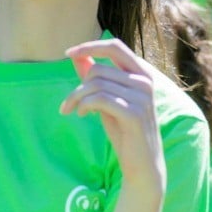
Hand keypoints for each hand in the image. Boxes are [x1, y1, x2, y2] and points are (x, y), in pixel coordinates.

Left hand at [60, 38, 164, 191]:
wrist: (142, 164)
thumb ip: (95, 78)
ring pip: (96, 84)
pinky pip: (99, 99)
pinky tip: (81, 115)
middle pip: (99, 69)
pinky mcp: (134, 113)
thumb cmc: (124, 131)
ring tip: (72, 111)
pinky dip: (84, 105)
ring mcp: (142, 97)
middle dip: (77, 86)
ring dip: (76, 98)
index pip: (115, 47)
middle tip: (66, 104)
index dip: (90, 46)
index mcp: (142, 74)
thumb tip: (77, 56)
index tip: (68, 52)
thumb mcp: (107, 101)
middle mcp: (145, 81)